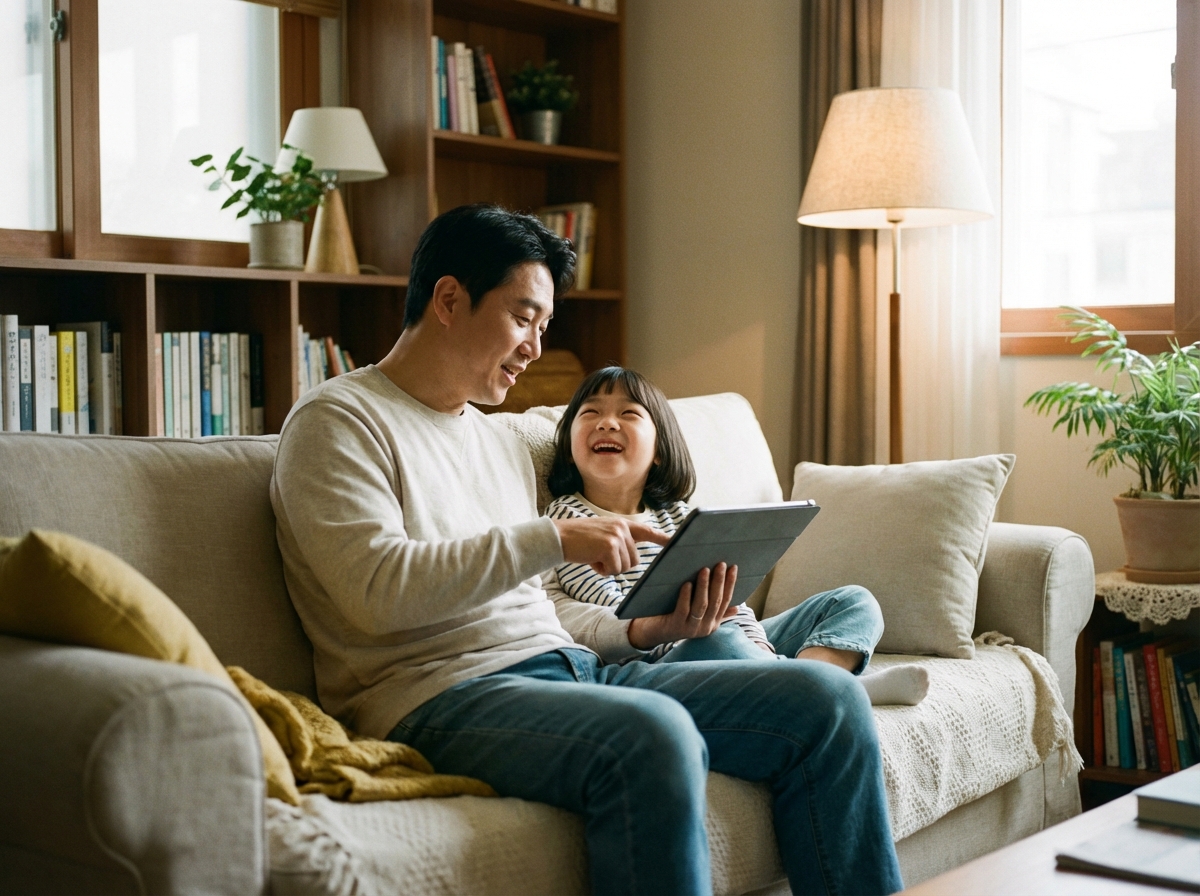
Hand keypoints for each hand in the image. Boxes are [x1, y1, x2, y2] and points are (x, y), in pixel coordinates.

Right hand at [553, 517, 670, 576]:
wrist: (559, 536)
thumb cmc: (579, 540)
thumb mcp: (602, 534)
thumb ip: (618, 541)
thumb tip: (630, 560)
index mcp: (622, 524)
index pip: (647, 531)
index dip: (662, 538)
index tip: (676, 543)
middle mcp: (622, 528)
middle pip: (634, 560)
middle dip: (617, 564)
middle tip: (599, 556)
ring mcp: (617, 536)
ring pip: (624, 567)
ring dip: (609, 567)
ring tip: (594, 556)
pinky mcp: (609, 546)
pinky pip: (613, 569)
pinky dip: (602, 570)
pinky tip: (591, 560)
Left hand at [627, 563, 738, 649]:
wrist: (652, 632)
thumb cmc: (675, 618)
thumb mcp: (698, 615)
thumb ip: (715, 611)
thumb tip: (736, 607)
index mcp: (713, 623)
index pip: (726, 601)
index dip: (730, 584)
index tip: (733, 567)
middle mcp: (705, 628)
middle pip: (716, 601)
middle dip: (719, 581)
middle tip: (720, 564)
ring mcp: (691, 628)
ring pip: (702, 605)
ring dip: (704, 586)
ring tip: (704, 569)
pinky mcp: (676, 626)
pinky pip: (683, 609)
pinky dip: (686, 596)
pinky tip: (687, 583)